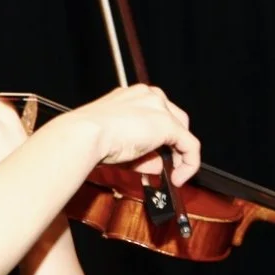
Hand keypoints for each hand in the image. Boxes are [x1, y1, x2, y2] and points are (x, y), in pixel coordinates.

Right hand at [71, 84, 200, 185]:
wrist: (84, 135)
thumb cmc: (89, 136)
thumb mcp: (120, 146)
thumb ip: (143, 155)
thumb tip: (158, 166)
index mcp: (133, 96)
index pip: (157, 114)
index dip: (161, 140)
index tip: (156, 157)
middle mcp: (148, 96)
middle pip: (175, 120)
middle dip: (173, 146)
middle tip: (168, 167)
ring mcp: (159, 107)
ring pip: (183, 132)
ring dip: (180, 156)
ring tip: (171, 175)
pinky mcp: (168, 124)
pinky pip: (190, 146)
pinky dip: (189, 164)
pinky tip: (178, 178)